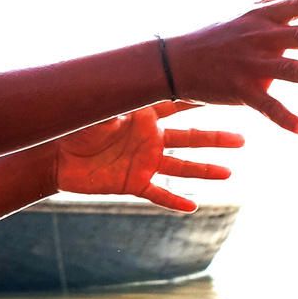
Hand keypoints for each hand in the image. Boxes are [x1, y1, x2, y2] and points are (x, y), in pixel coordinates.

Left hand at [54, 102, 243, 212]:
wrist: (54, 157)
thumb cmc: (74, 128)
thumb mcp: (98, 114)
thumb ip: (119, 105)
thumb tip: (133, 93)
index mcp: (144, 118)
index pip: (178, 106)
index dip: (200, 100)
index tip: (226, 91)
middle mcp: (149, 140)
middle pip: (190, 139)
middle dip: (216, 140)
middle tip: (243, 139)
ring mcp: (143, 162)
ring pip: (180, 168)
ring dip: (204, 171)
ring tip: (229, 173)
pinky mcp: (132, 183)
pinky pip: (157, 194)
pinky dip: (174, 201)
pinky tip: (193, 207)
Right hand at [167, 0, 297, 134]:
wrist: (172, 62)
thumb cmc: (208, 37)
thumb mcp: (236, 14)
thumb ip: (260, 3)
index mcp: (263, 18)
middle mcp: (261, 38)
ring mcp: (251, 65)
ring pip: (291, 69)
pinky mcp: (240, 90)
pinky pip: (267, 106)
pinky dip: (286, 118)